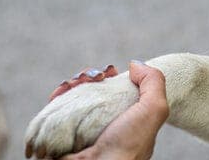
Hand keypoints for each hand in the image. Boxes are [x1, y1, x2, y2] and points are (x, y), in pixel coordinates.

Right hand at [27, 62, 168, 159]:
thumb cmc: (128, 145)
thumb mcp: (153, 111)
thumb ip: (153, 82)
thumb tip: (134, 64)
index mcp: (125, 120)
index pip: (116, 92)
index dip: (111, 77)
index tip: (109, 72)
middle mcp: (103, 125)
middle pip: (93, 91)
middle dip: (89, 76)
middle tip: (91, 77)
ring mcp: (81, 129)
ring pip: (73, 98)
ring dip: (72, 83)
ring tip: (73, 82)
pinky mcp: (60, 134)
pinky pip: (55, 110)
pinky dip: (57, 96)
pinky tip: (60, 91)